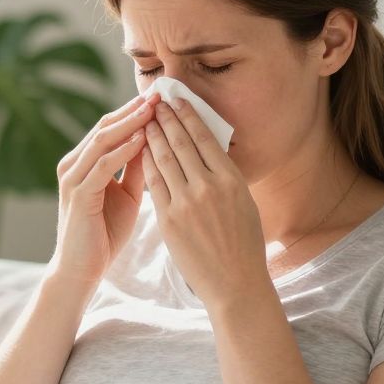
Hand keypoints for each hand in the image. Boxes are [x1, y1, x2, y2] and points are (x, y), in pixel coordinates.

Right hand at [44, 90, 157, 291]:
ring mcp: (73, 178)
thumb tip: (158, 143)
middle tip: (160, 93)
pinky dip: (124, 150)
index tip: (163, 98)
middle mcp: (74, 164)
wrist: (82, 271)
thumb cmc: (104, 235)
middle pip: (106, 126)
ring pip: (103, 140)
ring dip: (131, 123)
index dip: (136, 111)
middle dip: (134, 110)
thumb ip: (137, 170)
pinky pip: (103, 165)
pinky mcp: (78, 194)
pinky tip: (144, 138)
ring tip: (155, 108)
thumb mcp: (128, 196)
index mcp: (85, 163)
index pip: (111, 127)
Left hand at [142, 96, 265, 306]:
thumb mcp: (244, 203)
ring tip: (143, 120)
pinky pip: (153, 184)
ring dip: (152, 135)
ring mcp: (187, 203)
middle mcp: (209, 187)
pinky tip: (139, 151)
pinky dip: (145, 163)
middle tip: (154, 100)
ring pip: (164, 159)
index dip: (188, 115)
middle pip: (181, 143)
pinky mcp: (169, 220)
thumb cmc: (243, 244)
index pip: (205, 138)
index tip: (177, 100)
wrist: (235, 284)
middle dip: (165, 118)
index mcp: (231, 180)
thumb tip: (210, 151)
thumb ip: (225, 177)